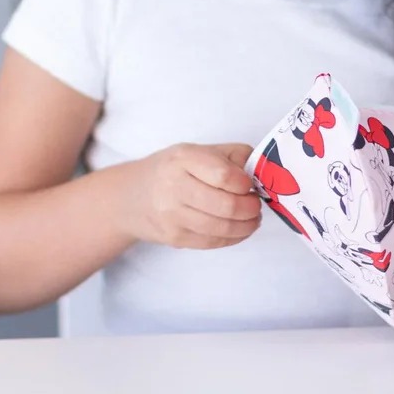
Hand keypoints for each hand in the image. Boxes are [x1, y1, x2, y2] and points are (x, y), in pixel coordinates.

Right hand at [131, 143, 261, 248]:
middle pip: (227, 206)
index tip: (250, 185)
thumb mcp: (198, 151)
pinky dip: (234, 238)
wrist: (132, 197)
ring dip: (247, 226)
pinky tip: (240, 229)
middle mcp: (175, 186)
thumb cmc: (173, 170)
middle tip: (256, 205)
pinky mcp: (175, 238)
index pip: (224, 176)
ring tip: (252, 218)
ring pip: (222, 228)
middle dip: (251, 208)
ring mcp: (173, 216)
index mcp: (184, 159)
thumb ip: (233, 156)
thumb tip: (261, 174)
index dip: (246, 184)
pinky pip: (213, 242)